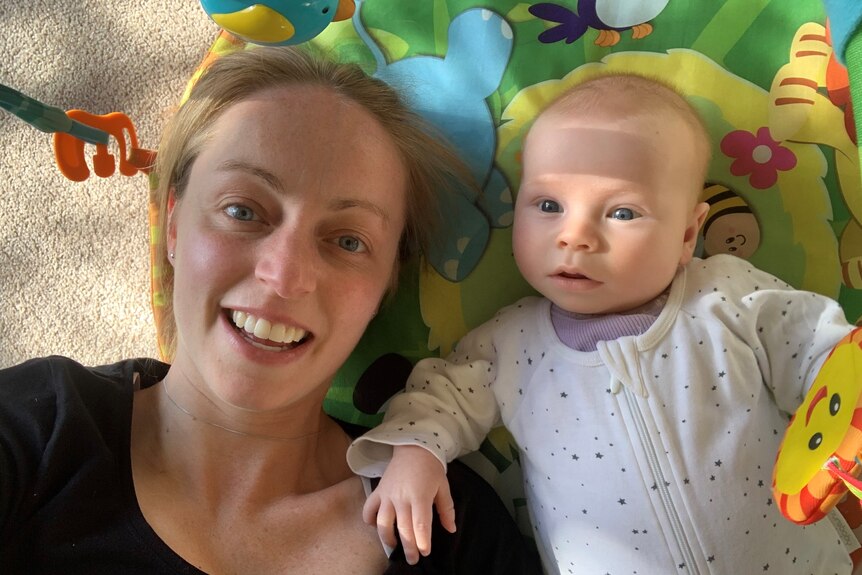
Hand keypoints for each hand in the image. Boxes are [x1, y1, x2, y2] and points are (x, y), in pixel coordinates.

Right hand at [362, 444, 455, 563]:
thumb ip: (446, 510)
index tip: (425, 552)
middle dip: (408, 547)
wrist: (413, 448)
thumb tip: (451, 529)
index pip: (420, 524)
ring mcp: (387, 495)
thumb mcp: (443, 487)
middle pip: (403, 528)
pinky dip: (369, 520)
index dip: (422, 541)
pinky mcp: (378, 491)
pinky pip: (369, 509)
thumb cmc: (431, 468)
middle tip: (413, 559)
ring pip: (383, 523)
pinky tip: (375, 526)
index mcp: (420, 496)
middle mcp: (402, 497)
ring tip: (394, 547)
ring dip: (388, 538)